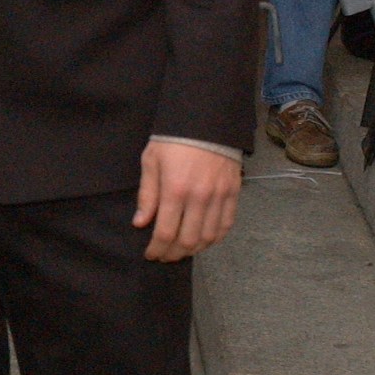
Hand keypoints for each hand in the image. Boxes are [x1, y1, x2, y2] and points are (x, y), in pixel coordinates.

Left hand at [133, 140, 241, 261]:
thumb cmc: (173, 139)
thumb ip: (147, 195)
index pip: (165, 232)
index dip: (157, 249)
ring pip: (208, 237)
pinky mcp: (233, 192)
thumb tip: (140, 222)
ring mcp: (219, 196)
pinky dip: (215, 237)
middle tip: (164, 255)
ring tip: (182, 250)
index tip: (150, 254)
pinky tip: (204, 240)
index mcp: (175, 190)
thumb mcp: (151, 161)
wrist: (206, 119)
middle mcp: (199, 197)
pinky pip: (226, 224)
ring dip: (194, 249)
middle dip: (173, 253)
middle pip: (188, 240)